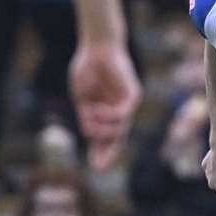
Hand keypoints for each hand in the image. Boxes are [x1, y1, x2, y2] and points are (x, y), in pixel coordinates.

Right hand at [69, 40, 139, 169]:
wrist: (97, 47)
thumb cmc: (88, 69)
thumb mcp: (82, 97)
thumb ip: (87, 114)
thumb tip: (89, 133)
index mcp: (104, 113)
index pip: (105, 138)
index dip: (100, 152)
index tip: (94, 166)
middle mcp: (118, 112)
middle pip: (117, 139)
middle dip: (108, 153)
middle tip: (99, 168)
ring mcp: (126, 104)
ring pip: (119, 128)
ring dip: (102, 130)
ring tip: (88, 122)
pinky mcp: (133, 95)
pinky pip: (123, 114)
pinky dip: (109, 117)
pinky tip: (95, 111)